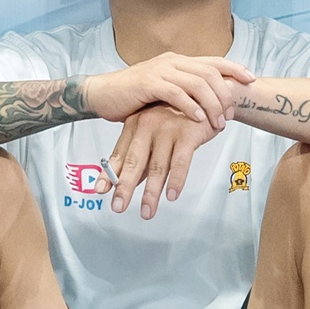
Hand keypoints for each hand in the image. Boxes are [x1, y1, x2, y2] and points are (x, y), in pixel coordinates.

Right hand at [89, 51, 252, 128]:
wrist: (101, 94)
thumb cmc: (133, 97)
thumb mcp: (163, 90)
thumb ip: (184, 91)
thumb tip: (209, 102)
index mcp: (177, 61)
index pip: (213, 61)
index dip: (235, 68)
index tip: (252, 80)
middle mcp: (171, 62)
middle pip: (210, 72)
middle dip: (225, 94)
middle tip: (230, 115)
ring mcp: (160, 71)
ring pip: (197, 83)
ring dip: (212, 104)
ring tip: (217, 122)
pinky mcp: (148, 83)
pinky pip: (177, 94)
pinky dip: (191, 107)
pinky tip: (198, 119)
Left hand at [108, 103, 222, 217]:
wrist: (209, 97)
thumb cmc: (179, 118)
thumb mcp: (155, 133)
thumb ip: (142, 156)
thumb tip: (126, 183)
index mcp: (135, 124)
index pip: (119, 154)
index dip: (109, 174)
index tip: (100, 190)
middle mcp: (148, 125)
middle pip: (134, 162)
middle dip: (124, 187)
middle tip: (118, 207)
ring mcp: (167, 129)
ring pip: (157, 166)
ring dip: (151, 193)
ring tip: (147, 212)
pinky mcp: (188, 133)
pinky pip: (180, 161)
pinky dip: (176, 180)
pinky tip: (172, 196)